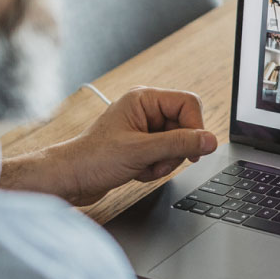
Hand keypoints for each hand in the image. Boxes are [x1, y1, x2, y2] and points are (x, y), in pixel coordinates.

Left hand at [1, 87, 218, 204]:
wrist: (69, 179)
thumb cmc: (93, 159)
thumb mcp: (141, 152)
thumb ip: (179, 144)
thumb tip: (210, 140)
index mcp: (144, 99)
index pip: (189, 104)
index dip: (195, 127)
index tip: (194, 150)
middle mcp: (145, 110)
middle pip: (185, 126)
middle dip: (175, 150)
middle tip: (155, 161)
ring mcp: (143, 129)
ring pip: (177, 144)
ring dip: (164, 162)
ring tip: (142, 167)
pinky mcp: (141, 146)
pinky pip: (165, 156)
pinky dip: (155, 168)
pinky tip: (137, 172)